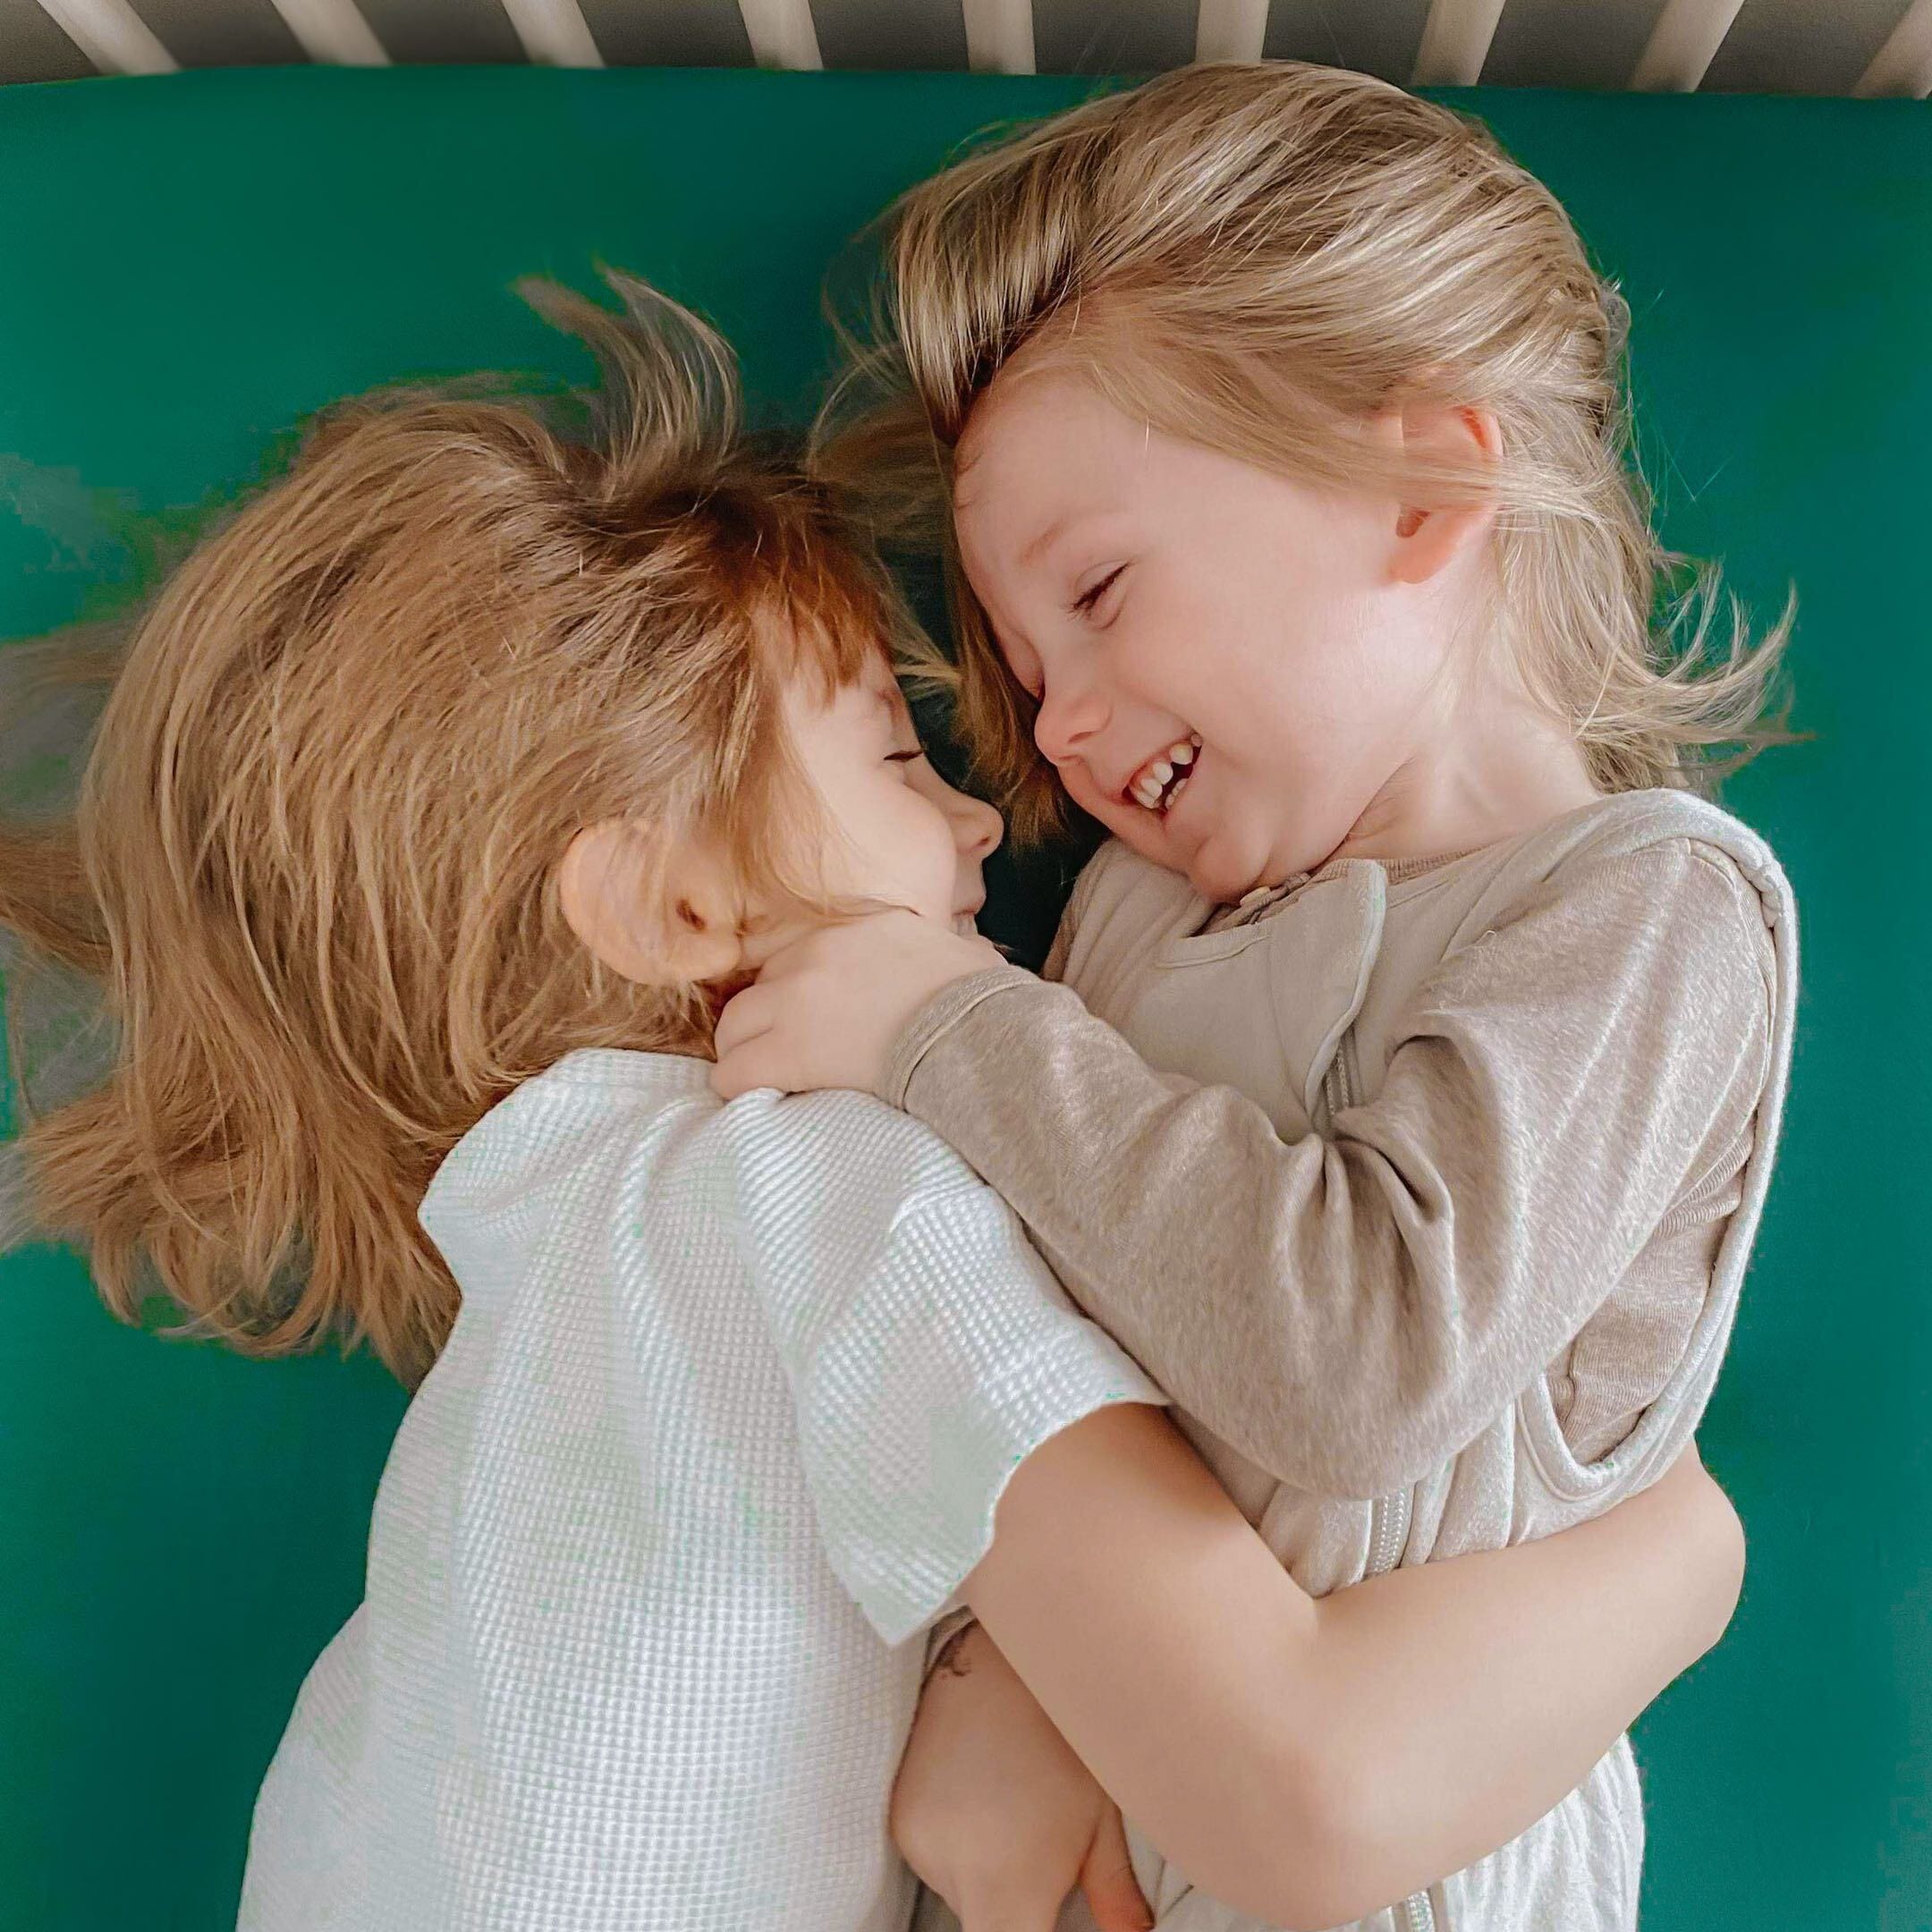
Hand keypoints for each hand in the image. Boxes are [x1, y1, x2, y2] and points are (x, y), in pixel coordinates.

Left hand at [711, 910, 1005, 1099]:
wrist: (978, 1034)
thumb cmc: (982, 1000)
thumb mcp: (957, 949)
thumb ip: (935, 947)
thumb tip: (969, 955)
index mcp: (853, 926)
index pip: (793, 950)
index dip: (794, 987)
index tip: (807, 1014)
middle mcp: (815, 952)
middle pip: (756, 984)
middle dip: (762, 1018)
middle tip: (777, 1048)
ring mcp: (796, 999)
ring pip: (733, 1026)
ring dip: (745, 1050)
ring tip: (763, 1075)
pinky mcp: (789, 1051)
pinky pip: (734, 1071)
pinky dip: (741, 1085)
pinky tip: (759, 1097)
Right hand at [893, 1623, 1153, 1931]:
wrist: (997, 1647)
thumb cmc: (1065, 1731)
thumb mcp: (1103, 1817)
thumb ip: (1115, 1897)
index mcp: (1008, 1884)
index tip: (1043, 1918)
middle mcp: (951, 1871)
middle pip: (985, 1924)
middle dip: (1016, 1906)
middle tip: (1043, 1843)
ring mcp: (915, 1841)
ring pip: (960, 1890)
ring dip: (988, 1871)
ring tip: (1017, 1801)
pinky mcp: (897, 1816)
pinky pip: (934, 1856)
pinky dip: (961, 1843)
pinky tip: (987, 1789)